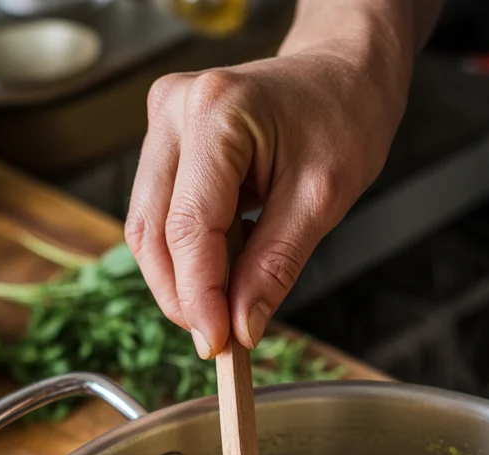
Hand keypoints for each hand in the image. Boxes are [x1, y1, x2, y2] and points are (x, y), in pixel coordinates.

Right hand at [125, 45, 407, 359]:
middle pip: (153, 232)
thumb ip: (276, 266)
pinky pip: (159, 216)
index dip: (198, 297)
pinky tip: (221, 271)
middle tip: (220, 339)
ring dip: (179, 281)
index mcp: (215, 113)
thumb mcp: (322, 201)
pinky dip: (186, 256)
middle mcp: (175, 111)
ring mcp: (163, 124)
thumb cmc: (342, 118)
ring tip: (225, 307)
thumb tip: (242, 326)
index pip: (189, 228)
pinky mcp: (166, 143)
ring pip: (146, 229)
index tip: (217, 345)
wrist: (342, 75)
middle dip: (182, 296)